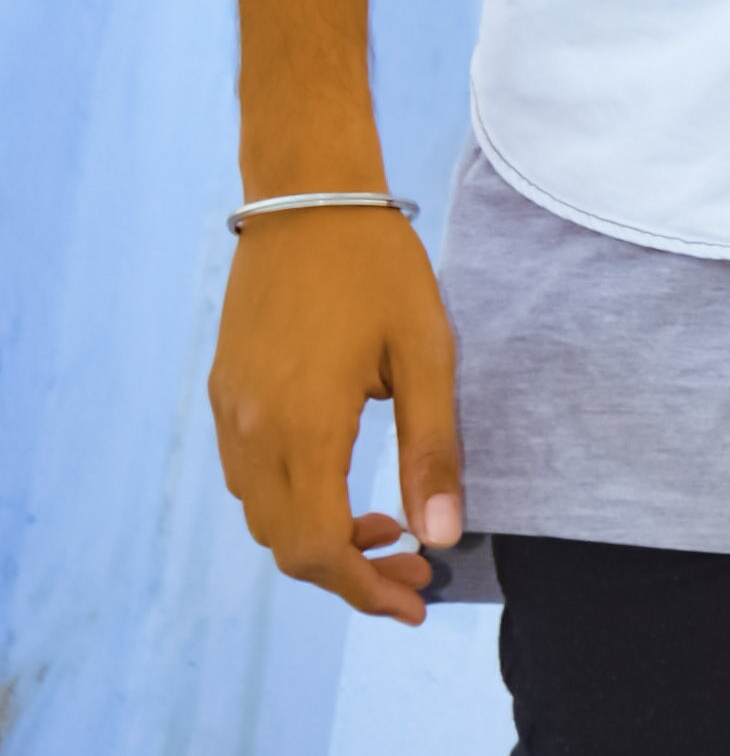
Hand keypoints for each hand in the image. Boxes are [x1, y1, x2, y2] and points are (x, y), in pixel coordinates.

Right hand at [209, 205, 462, 621]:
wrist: (307, 192)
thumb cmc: (376, 264)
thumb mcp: (426, 350)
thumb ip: (432, 449)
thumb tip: (442, 538)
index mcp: (303, 426)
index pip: (320, 550)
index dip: (366, 590)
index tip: (415, 599)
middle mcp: (252, 430)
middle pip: (288, 547)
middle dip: (349, 574)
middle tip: (410, 567)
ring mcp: (230, 410)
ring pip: (263, 516)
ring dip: (316, 540)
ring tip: (381, 524)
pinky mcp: (224, 389)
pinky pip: (246, 476)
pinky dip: (290, 501)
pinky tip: (336, 479)